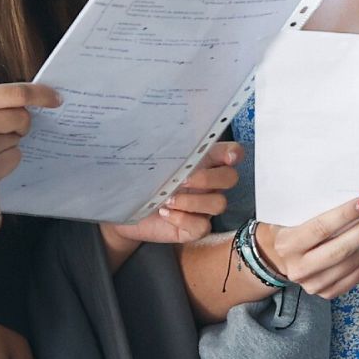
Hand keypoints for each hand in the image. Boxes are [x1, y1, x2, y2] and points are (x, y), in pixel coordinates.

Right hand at [0, 81, 58, 198]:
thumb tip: (26, 99)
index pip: (17, 94)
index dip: (42, 95)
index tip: (56, 98)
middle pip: (22, 118)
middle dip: (18, 121)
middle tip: (0, 125)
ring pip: (18, 140)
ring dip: (8, 140)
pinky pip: (14, 159)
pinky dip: (5, 158)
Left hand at [106, 141, 242, 244]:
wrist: (125, 209)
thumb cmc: (141, 180)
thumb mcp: (152, 160)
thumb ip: (168, 149)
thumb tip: (169, 130)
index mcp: (202, 162)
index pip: (231, 153)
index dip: (234, 153)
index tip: (227, 157)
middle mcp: (208, 184)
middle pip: (230, 178)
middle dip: (209, 178)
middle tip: (183, 181)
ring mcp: (203, 207)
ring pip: (219, 204)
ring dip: (192, 202)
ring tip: (167, 200)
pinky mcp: (194, 229)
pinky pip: (202, 226)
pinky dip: (183, 220)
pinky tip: (165, 214)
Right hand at [255, 196, 358, 298]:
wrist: (275, 257)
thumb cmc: (289, 228)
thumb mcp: (292, 215)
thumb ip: (315, 209)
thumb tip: (356, 198)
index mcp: (288, 244)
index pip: (321, 229)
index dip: (346, 215)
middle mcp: (299, 268)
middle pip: (342, 250)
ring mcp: (313, 284)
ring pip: (354, 264)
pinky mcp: (327, 293)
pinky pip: (358, 276)